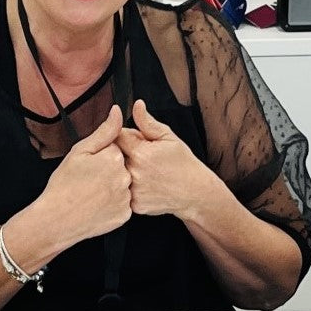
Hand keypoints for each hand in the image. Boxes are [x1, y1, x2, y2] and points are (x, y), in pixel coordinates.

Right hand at [39, 105, 131, 245]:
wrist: (56, 219)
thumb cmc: (64, 185)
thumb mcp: (80, 151)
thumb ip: (104, 131)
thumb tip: (117, 112)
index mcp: (114, 158)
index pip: (116, 149)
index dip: (101, 156)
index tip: (89, 166)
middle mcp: (125, 177)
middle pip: (122, 167)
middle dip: (108, 171)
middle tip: (89, 181)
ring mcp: (126, 198)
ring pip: (123, 186)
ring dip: (112, 187)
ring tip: (92, 194)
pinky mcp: (124, 215)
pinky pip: (123, 205)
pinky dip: (113, 205)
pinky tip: (97, 205)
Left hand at [117, 99, 204, 217]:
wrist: (195, 192)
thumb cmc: (184, 163)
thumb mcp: (168, 137)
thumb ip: (147, 122)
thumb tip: (136, 105)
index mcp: (140, 153)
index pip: (116, 137)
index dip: (124, 136)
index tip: (134, 141)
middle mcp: (133, 173)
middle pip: (114, 157)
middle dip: (124, 154)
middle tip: (143, 159)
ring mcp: (133, 191)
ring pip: (118, 175)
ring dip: (125, 171)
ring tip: (147, 172)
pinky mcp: (135, 205)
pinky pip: (124, 192)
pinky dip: (131, 188)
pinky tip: (146, 186)